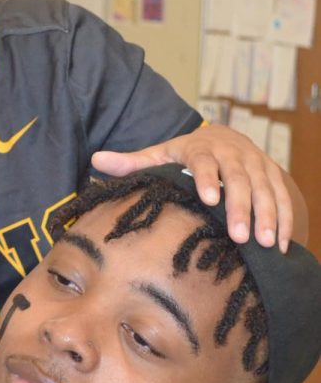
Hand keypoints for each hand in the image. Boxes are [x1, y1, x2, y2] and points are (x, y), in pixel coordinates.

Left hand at [92, 123, 305, 251]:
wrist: (227, 138)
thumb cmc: (186, 155)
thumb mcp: (160, 154)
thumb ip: (133, 162)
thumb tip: (96, 160)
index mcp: (200, 148)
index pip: (203, 161)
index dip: (207, 178)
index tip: (208, 199)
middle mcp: (231, 153)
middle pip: (238, 177)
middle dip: (241, 206)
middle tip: (240, 236)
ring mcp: (255, 163)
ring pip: (265, 187)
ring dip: (267, 215)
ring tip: (264, 243)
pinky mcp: (273, 174)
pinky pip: (283, 196)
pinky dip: (285, 218)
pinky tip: (281, 244)